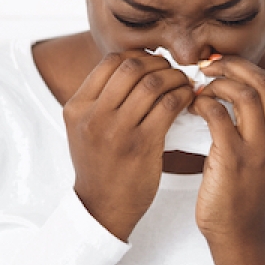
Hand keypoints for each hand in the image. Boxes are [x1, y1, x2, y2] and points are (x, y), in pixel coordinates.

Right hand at [65, 51, 193, 241]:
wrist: (102, 207)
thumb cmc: (100, 167)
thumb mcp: (85, 129)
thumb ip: (101, 100)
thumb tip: (134, 68)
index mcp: (77, 107)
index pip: (110, 62)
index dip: (138, 57)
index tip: (154, 66)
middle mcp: (93, 115)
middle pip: (132, 67)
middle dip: (159, 64)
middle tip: (173, 72)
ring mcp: (117, 130)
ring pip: (153, 84)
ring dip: (175, 79)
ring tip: (184, 85)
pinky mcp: (142, 145)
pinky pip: (168, 106)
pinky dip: (183, 97)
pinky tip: (188, 101)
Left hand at [192, 54, 264, 264]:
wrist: (238, 233)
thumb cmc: (239, 194)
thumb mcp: (257, 158)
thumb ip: (251, 129)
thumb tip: (223, 94)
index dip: (240, 67)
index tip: (217, 67)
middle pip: (260, 82)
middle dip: (230, 66)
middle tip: (204, 67)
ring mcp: (259, 149)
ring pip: (243, 94)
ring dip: (215, 84)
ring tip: (196, 88)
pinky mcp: (234, 159)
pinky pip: (217, 116)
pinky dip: (201, 104)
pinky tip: (190, 107)